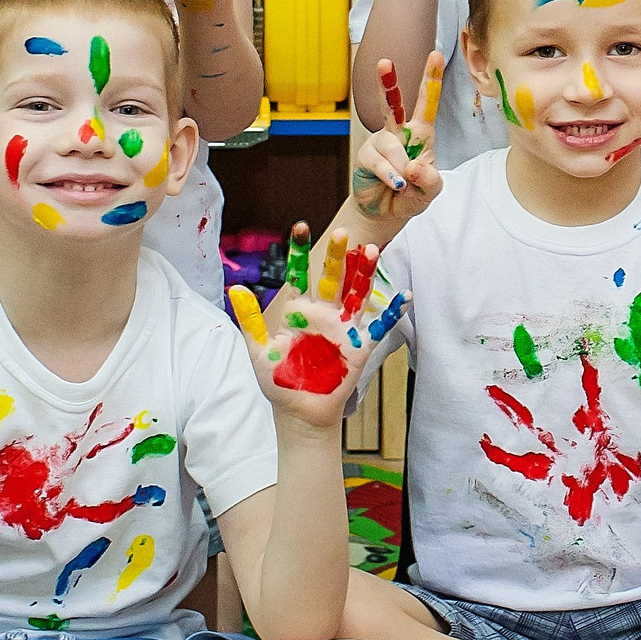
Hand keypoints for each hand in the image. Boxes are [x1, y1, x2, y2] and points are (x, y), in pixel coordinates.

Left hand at [229, 223, 408, 425]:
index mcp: (298, 311)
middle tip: (341, 232)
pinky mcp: (360, 347)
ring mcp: (343, 329)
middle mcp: (323, 314)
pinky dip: (392, 312)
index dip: (299, 252)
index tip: (299, 227)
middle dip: (337, 256)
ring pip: (357, 294)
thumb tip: (236, 288)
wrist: (300, 412)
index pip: (299, 275)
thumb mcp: (258, 350)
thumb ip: (250, 319)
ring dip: (365, 274)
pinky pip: (379, 327)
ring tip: (371, 251)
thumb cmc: (279, 381)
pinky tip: (405, 297)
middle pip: (333, 278)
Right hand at [351, 53, 444, 223]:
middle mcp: (399, 132)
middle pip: (393, 103)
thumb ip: (430, 179)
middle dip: (388, 82)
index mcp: (421, 133)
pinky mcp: (366, 156)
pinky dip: (389, 175)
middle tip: (384, 62)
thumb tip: (412, 166)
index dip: (431, 79)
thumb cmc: (413, 194)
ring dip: (400, 166)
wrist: (388, 212)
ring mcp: (381, 143)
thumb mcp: (431, 190)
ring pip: (390, 143)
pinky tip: (395, 184)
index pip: (428, 102)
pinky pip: (379, 162)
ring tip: (404, 184)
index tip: (434, 53)